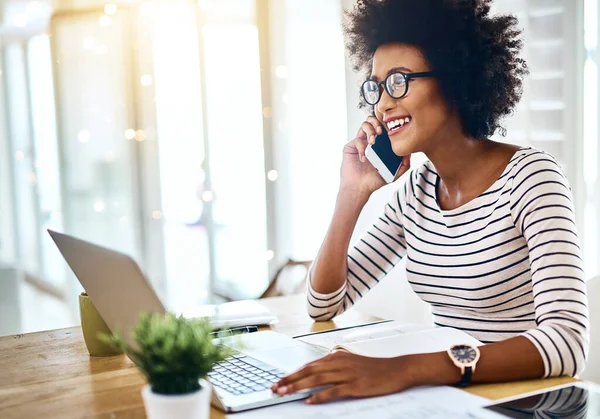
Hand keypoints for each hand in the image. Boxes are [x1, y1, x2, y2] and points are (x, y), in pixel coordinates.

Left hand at [271, 351, 416, 403]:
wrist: (397, 369)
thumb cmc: (374, 367)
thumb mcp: (351, 361)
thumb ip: (334, 364)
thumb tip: (317, 369)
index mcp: (336, 357)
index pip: (308, 365)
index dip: (292, 373)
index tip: (279, 380)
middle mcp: (339, 363)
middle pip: (308, 371)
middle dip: (289, 379)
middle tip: (274, 387)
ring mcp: (347, 374)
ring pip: (316, 379)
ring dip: (298, 386)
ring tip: (284, 393)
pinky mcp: (355, 386)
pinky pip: (333, 391)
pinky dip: (319, 396)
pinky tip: (309, 401)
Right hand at [340, 116, 410, 195]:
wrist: (359, 188)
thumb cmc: (374, 181)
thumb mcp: (393, 174)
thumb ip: (404, 165)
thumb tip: (409, 153)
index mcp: (380, 144)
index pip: (383, 127)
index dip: (387, 124)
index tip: (391, 130)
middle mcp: (369, 141)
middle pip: (372, 120)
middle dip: (376, 122)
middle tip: (380, 131)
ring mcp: (360, 143)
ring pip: (363, 125)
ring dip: (369, 131)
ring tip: (372, 142)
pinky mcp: (351, 147)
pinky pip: (357, 140)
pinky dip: (362, 147)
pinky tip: (364, 158)